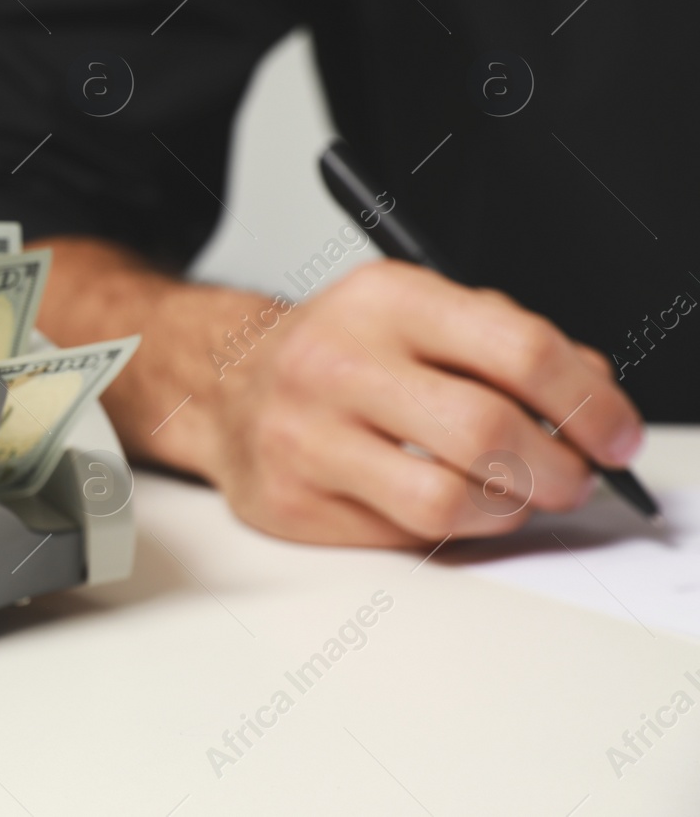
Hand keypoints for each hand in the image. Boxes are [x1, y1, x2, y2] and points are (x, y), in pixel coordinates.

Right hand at [34, 239, 644, 546]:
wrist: (221, 384)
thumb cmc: (338, 351)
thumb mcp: (419, 313)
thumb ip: (508, 345)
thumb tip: (595, 402)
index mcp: (382, 299)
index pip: (517, 350)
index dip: (590, 404)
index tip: (616, 435)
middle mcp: (334, 363)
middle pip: (486, 434)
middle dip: (557, 470)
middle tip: (574, 478)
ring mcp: (304, 437)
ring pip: (446, 503)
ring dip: (507, 511)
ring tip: (512, 497)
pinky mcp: (290, 503)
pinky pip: (401, 537)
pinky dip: (446, 530)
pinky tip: (445, 503)